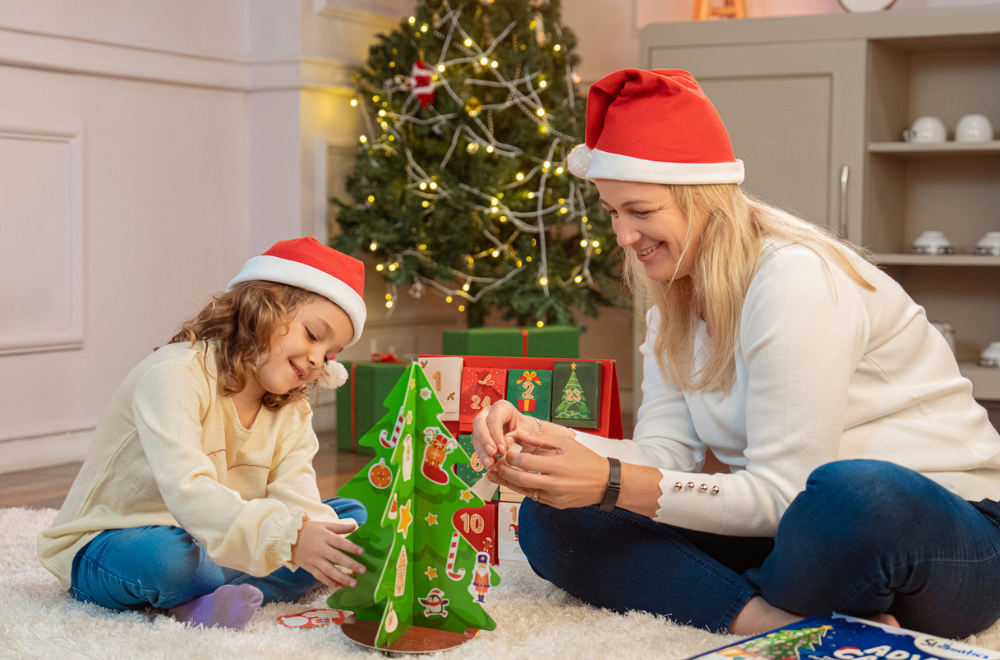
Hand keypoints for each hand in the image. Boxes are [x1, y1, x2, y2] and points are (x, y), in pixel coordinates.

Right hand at [291, 520, 365, 589]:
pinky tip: (340, 586)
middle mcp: (320, 549)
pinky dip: (330, 582)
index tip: (362, 552)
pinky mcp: (309, 568)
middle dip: (351, 565)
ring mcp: (314, 560)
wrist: (287, 539)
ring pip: (329, 571)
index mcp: (324, 537)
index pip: (340, 543)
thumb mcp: (323, 525)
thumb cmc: (308, 530)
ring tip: (354, 583)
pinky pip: (320, 577)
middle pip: (337, 558)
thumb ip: (340, 527)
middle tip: (363, 570)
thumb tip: (355, 526)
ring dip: (342, 578)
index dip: (351, 548)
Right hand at [470, 400, 537, 469]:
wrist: (526, 435)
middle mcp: (488, 413)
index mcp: (502, 407)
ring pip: (476, 436)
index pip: (494, 418)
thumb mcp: (527, 430)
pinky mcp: (480, 437)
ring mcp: (482, 425)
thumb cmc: (527, 430)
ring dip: (482, 451)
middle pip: (479, 423)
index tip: (502, 449)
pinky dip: (483, 456)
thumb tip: (506, 441)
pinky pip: (477, 446)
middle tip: (492, 454)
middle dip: (485, 440)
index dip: (496, 433)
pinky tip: (489, 465)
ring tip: (490, 464)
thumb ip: (517, 435)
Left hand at [489, 430, 609, 509]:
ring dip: (507, 484)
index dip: (510, 457)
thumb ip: (539, 440)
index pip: (524, 463)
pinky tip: (513, 482)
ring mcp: (554, 496)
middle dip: (503, 473)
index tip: (504, 451)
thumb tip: (518, 434)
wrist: (605, 482)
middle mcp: (555, 483)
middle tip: (494, 466)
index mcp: (557, 465)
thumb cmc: (586, 460)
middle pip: (520, 479)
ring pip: (524, 491)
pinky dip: (523, 489)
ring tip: (495, 476)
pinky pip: (534, 497)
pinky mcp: (555, 504)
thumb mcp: (564, 443)